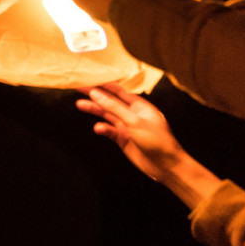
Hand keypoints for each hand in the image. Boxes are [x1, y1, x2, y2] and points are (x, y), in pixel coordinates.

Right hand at [77, 84, 220, 207]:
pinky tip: (98, 129)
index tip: (89, 79)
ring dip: (95, 110)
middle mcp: (132, 114)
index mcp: (139, 105)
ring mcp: (127, 126)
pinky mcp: (123, 139)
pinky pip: (110, 130)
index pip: (118, 91)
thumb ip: (114, 107)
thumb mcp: (135, 121)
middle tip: (78, 88)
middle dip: (95, 95)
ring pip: (108, 115)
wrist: (166, 166)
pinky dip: (103, 129)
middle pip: (110, 102)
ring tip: (80, 105)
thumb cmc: (156, 140)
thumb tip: (95, 93)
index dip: (104, 84)